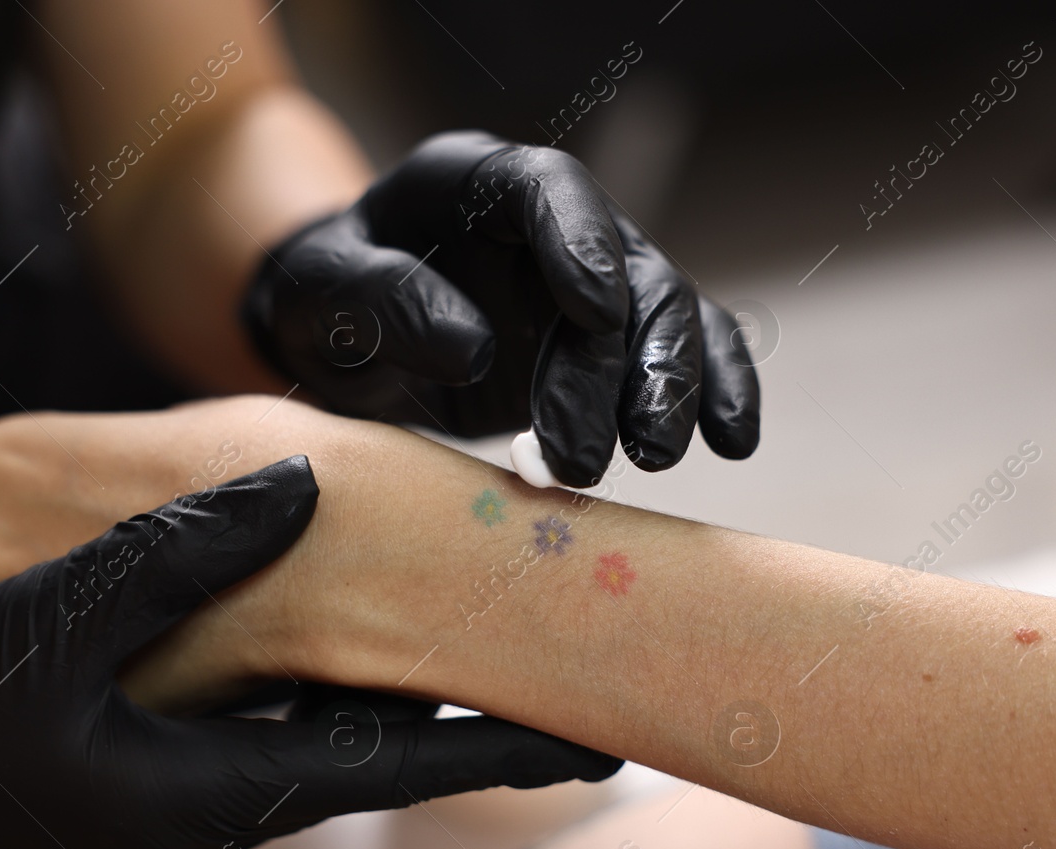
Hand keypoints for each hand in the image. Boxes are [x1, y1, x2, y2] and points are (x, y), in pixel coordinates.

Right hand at [0, 457, 615, 848]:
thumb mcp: (40, 623)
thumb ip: (177, 555)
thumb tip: (299, 489)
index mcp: (202, 797)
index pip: (388, 769)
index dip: (497, 748)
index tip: (596, 739)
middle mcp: (205, 818)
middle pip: (368, 761)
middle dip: (460, 720)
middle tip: (560, 678)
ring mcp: (171, 810)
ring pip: (311, 745)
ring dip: (383, 699)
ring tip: (470, 647)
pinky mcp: (136, 788)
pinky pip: (250, 734)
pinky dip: (302, 690)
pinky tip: (326, 644)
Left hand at [241, 130, 759, 486]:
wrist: (349, 343)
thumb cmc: (328, 304)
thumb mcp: (321, 297)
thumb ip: (381, 303)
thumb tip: (471, 347)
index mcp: (478, 184)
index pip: (550, 188)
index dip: (581, 242)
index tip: (595, 314)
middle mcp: (554, 225)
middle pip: (623, 271)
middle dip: (621, 363)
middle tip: (590, 454)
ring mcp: (597, 283)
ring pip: (671, 315)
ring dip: (673, 387)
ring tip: (653, 457)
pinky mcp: (619, 343)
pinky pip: (690, 353)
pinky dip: (718, 392)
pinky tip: (734, 440)